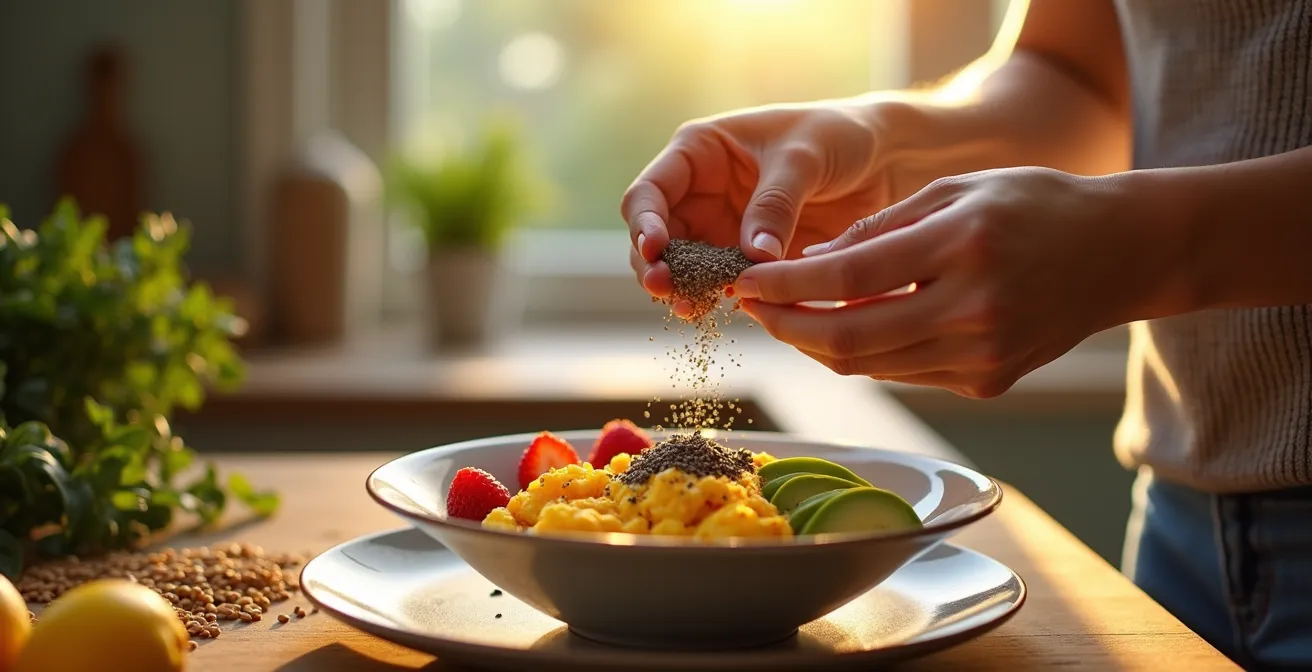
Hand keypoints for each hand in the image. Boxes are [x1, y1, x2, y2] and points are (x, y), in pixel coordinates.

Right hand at [621, 101, 894, 313]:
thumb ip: (775, 204)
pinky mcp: (747, 259)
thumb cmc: (838, 135)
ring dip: (681, 289)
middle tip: (665, 289)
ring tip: (689, 309)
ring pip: (684, 267)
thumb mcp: (804, 159)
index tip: (656, 250)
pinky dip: (716, 300)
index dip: (645, 222)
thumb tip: (753, 256)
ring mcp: (722, 229)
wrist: (883, 160)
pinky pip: (721, 285)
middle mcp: (701, 193)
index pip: (650, 191)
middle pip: (658, 237)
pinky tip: (717, 314)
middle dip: (655, 265)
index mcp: (700, 153)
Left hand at [733, 167, 1164, 397]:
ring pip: (870, 365)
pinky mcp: (988, 381)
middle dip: (786, 327)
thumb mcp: (954, 190)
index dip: (786, 286)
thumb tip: (809, 268)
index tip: (745, 281)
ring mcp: (984, 354)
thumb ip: (880, 230)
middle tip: (752, 308)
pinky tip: (841, 328)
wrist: (1120, 253)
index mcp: (964, 246)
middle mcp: (975, 309)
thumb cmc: (1032, 205)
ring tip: (786, 316)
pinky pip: (902, 372)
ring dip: (816, 344)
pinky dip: (864, 353)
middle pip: (849, 339)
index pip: (849, 280)